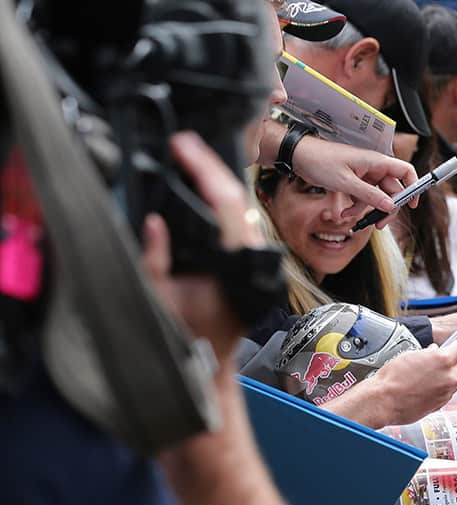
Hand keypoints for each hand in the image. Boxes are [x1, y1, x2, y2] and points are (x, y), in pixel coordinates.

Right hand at [142, 132, 259, 359]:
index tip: (184, 146)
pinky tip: (203, 184)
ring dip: (215, 179)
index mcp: (234, 259)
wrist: (213, 361)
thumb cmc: (189, 335)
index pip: (225, 202)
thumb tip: (152, 221)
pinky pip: (237, 218)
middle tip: (184, 143)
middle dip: (210, 165)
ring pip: (239, 205)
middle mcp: (251, 252)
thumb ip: (154, 262)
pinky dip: (219, 198)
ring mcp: (255, 253)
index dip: (205, 169)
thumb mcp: (161, 301)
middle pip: (236, 197)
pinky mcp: (249, 255)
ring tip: (190, 156)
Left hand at [293, 136, 417, 225]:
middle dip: (386, 208)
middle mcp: (373, 168)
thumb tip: (390, 206)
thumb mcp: (346, 182)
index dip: (413, 187)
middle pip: (391, 190)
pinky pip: (362, 197)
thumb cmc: (321, 161)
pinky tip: (343, 212)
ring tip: (349, 217)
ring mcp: (363, 175)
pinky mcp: (353, 181)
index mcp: (376, 162)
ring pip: (375, 197)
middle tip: (379, 224)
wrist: (300, 156)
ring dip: (365, 210)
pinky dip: (355, 207)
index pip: (405, 172)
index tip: (412, 205)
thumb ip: (370, 195)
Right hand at [371, 343, 456, 425]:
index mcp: (442, 360)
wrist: (384, 400)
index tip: (450, 348)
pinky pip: (448, 393)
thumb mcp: (411, 355)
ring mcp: (446, 392)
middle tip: (444, 363)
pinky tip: (429, 388)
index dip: (453, 348)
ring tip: (433, 377)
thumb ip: (428, 353)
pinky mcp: (441, 404)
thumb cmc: (392, 379)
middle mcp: (448, 376)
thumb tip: (434, 351)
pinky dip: (443, 390)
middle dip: (455, 363)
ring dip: (450, 377)